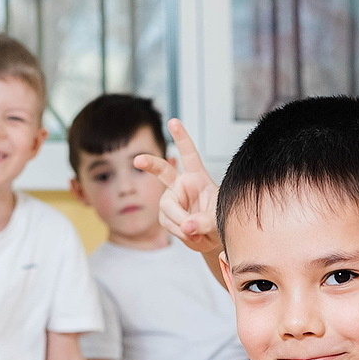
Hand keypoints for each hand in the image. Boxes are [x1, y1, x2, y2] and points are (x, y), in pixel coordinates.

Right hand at [133, 119, 220, 255]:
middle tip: (138, 160)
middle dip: (150, 165)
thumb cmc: (220, 221)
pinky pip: (168, 224)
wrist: (213, 238)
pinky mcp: (166, 215)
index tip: (173, 121)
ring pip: (167, 208)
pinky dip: (179, 233)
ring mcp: (172, 200)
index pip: (189, 154)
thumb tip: (186, 226)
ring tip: (196, 232)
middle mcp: (182, 185)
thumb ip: (204, 222)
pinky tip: (190, 235)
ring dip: (181, 222)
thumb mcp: (219, 219)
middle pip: (163, 171)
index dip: (181, 138)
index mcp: (198, 177)